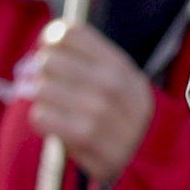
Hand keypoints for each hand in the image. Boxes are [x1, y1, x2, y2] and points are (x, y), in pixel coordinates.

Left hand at [20, 22, 154, 189]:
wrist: (148, 156)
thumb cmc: (123, 112)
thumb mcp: (119, 77)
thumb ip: (88, 54)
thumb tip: (50, 35)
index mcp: (120, 65)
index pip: (70, 34)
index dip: (54, 40)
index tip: (54, 51)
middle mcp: (112, 85)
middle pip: (50, 60)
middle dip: (46, 72)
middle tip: (56, 84)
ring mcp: (99, 114)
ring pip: (42, 88)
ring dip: (44, 98)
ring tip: (61, 107)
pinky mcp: (85, 139)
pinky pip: (41, 117)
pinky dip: (44, 119)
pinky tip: (59, 124)